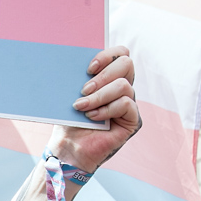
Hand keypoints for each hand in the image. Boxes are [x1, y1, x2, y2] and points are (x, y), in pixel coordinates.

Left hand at [48, 47, 139, 174]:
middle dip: (103, 75)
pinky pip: (126, 103)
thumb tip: (77, 59)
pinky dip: (107, 109)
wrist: (68, 147)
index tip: (88, 68)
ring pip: (123, 85)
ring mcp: (129, 103)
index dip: (107, 55)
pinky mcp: (132, 120)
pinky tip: (92, 117)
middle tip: (84, 89)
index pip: (120, 53)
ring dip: (99, 96)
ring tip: (82, 107)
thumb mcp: (72, 93)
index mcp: (110, 77)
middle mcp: (122, 88)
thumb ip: (82, 77)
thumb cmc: (69, 120)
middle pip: (126, 63)